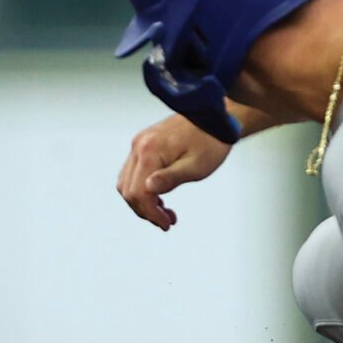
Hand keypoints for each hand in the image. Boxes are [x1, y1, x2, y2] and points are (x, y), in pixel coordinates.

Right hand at [116, 114, 231, 230]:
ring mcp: (139, 143)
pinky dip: (142, 189)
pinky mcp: (143, 143)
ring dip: (143, 202)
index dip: (151, 213)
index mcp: (150, 150)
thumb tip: (148, 188)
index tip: (167, 224)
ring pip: (127, 182)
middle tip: (167, 221)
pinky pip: (133, 172)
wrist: (214, 117)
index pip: (139, 192)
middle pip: (128, 190)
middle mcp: (139, 145)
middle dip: (145, 211)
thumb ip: (171, 178)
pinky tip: (160, 197)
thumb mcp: (196, 166)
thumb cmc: (210, 142)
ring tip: (165, 212)